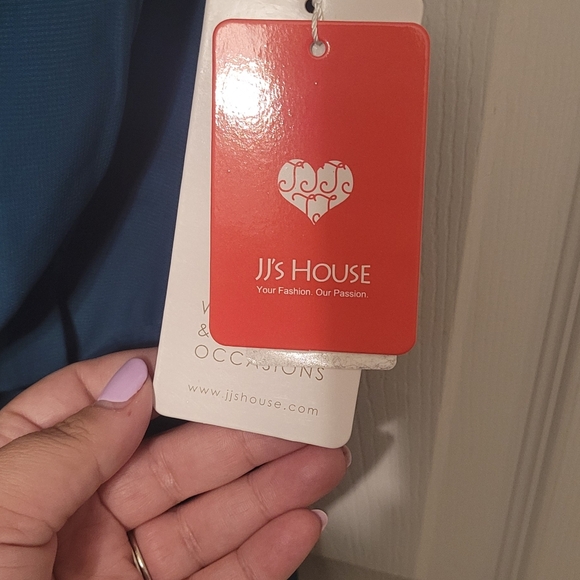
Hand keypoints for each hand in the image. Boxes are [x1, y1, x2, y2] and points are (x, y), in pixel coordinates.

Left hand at [0, 349, 348, 579]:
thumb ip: (65, 445)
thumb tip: (131, 381)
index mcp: (30, 479)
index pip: (93, 407)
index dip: (147, 378)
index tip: (201, 363)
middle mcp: (78, 520)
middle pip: (172, 462)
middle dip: (239, 439)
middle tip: (295, 417)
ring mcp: (119, 573)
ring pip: (208, 520)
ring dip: (270, 491)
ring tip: (321, 462)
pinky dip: (265, 555)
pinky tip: (299, 525)